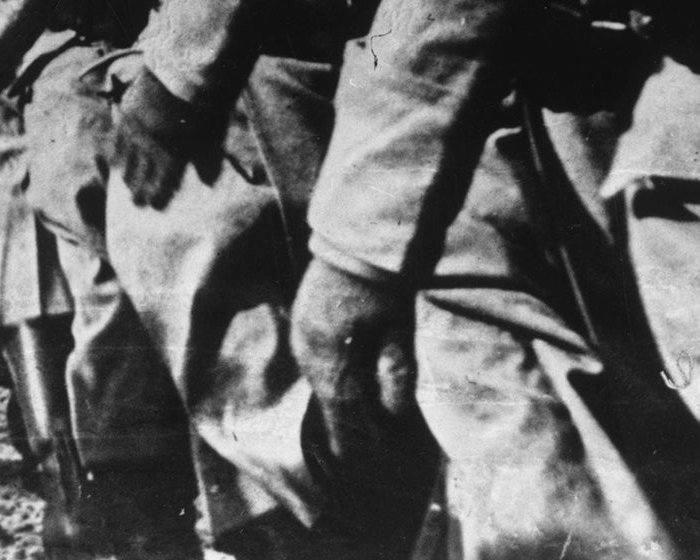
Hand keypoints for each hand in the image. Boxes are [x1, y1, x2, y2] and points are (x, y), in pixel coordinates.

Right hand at [112, 69, 203, 209]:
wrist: (188, 66)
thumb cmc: (207, 102)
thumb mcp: (215, 133)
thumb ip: (209, 160)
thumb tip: (207, 182)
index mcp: (174, 154)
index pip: (163, 183)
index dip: (158, 196)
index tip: (154, 206)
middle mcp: (151, 146)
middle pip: (142, 175)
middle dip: (139, 190)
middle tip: (136, 202)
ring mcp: (136, 130)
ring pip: (127, 160)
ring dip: (126, 174)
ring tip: (126, 183)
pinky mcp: (126, 113)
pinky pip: (117, 140)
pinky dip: (117, 153)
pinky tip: (117, 161)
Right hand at [291, 258, 417, 481]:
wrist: (358, 239)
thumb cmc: (384, 288)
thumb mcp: (398, 335)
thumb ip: (395, 378)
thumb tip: (393, 415)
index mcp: (331, 357)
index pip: (338, 409)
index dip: (346, 436)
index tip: (348, 459)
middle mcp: (308, 349)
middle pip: (325, 395)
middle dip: (340, 418)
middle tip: (350, 444)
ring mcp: (300, 331)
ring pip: (315, 377)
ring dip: (331, 395)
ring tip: (345, 414)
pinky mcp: (301, 316)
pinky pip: (310, 356)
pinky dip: (324, 372)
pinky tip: (335, 376)